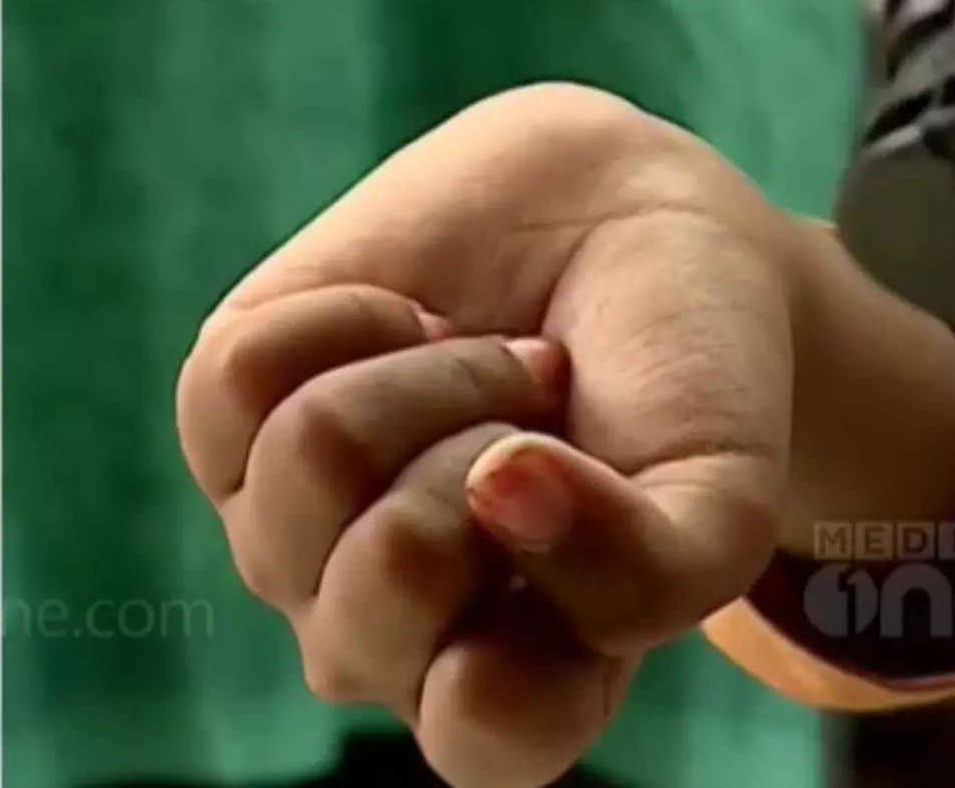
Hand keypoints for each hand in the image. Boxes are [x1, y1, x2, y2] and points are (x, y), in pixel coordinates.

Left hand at [177, 84, 805, 786]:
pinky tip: (409, 325)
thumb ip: (651, 569)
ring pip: (315, 457)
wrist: (630, 226)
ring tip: (489, 367)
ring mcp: (298, 535)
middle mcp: (387, 634)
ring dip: (439, 374)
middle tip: (543, 412)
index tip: (605, 482)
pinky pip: (242, 374)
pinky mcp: (231, 420)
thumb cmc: (683, 382)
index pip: (484, 727)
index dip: (561, 583)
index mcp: (516, 686)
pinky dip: (354, 315)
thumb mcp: (723, 495)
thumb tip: (496, 489)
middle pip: (389, 571)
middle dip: (493, 443)